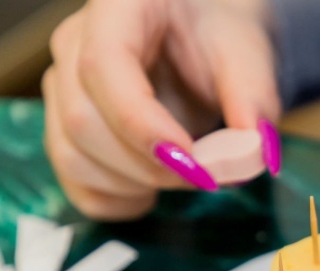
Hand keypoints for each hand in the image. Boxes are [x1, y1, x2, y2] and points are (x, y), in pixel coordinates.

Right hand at [43, 0, 280, 219]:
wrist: (205, 41)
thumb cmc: (219, 41)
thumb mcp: (248, 57)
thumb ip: (254, 100)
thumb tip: (258, 155)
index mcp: (115, 8)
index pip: (104, 66)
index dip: (143, 124)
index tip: (192, 161)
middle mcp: (72, 45)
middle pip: (83, 121)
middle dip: (150, 166)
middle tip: (207, 174)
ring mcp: (60, 90)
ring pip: (73, 157)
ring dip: (135, 186)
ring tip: (186, 177)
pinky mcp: (62, 130)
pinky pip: (74, 181)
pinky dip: (116, 202)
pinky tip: (153, 192)